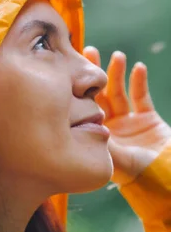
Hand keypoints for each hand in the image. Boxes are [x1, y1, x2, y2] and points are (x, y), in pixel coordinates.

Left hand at [83, 47, 170, 185]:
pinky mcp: (147, 119)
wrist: (167, 180)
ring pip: (118, 92)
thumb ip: (99, 139)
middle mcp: (108, 127)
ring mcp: (127, 123)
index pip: (82, 108)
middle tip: (87, 52)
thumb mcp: (113, 156)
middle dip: (93, 75)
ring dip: (117, 73)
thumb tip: (79, 123)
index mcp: (95, 136)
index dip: (78, 90)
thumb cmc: (138, 173)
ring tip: (116, 55)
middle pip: (97, 96)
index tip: (70, 69)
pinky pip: (141, 96)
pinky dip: (139, 81)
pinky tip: (138, 67)